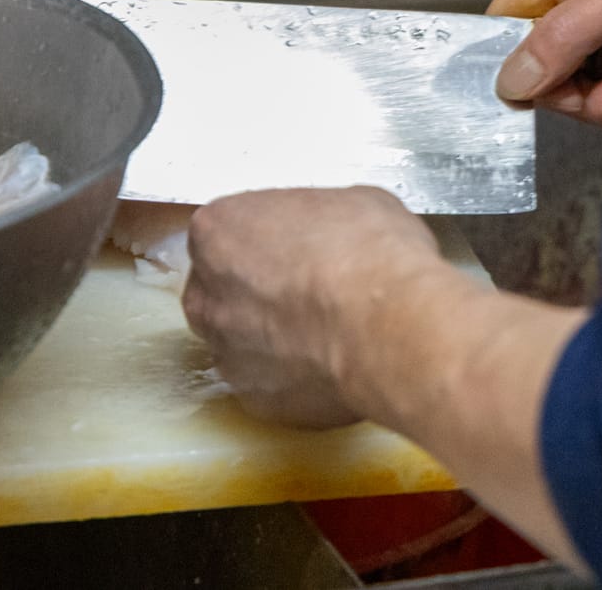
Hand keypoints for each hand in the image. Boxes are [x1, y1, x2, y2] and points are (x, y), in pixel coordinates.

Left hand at [181, 188, 449, 429]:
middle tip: (309, 288)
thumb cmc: (370, 254)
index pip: (226, 230)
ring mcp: (227, 352)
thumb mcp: (352, 200)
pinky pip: (270, 384)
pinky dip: (295, 377)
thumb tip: (330, 232)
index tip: (296, 246)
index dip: (267, 239)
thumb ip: (315, 219)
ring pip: (241, 342)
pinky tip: (334, 363)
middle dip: (257, 290)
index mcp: (218, 230)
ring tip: (326, 331)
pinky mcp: (257, 400)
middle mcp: (207, 294)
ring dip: (273, 338)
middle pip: (222, 289)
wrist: (394, 328)